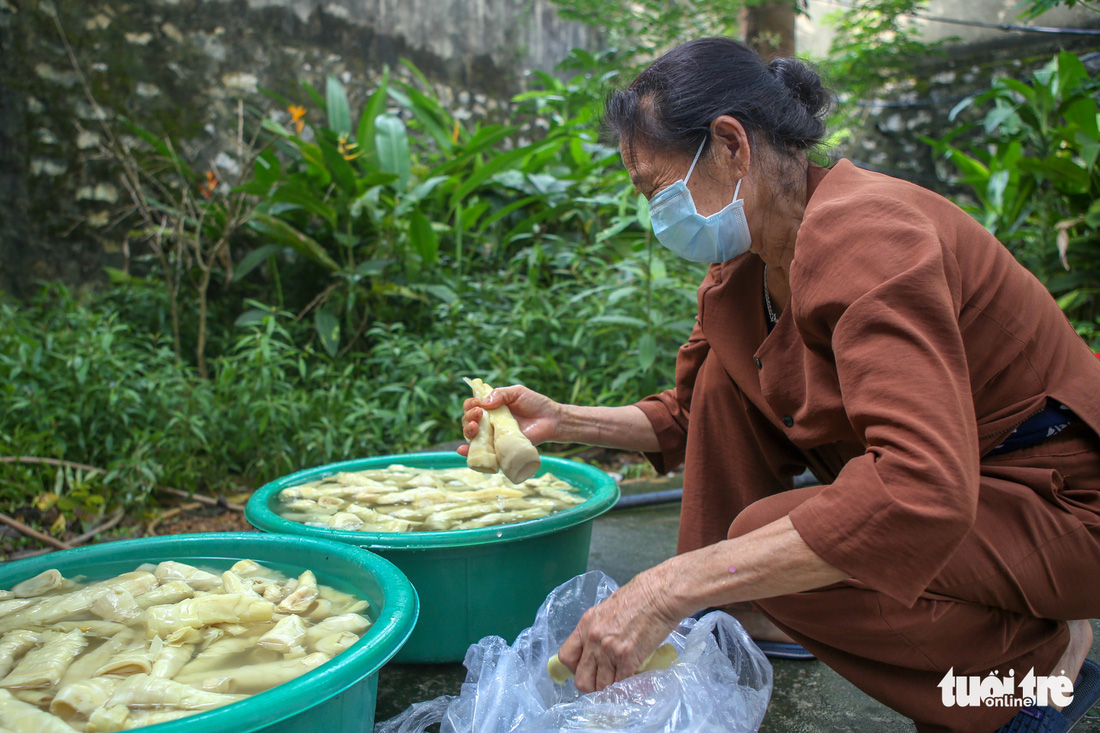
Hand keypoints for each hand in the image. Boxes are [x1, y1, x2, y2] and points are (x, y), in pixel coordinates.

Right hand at [458, 385, 561, 455]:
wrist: (551, 420)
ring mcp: (494, 436)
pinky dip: (470, 453)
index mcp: (491, 408)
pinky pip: (484, 453)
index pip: (472, 407)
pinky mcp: (501, 449)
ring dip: (467, 432)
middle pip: (468, 422)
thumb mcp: (517, 392)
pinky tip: (463, 450)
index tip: (476, 404)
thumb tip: (483, 402)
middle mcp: (490, 423)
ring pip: (472, 437)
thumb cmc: (535, 404)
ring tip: (474, 427)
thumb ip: (500, 394)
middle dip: (467, 418)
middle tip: (478, 414)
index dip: (470, 405)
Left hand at [555, 568, 683, 692]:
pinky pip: (620, 684)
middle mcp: (593, 640)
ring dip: (611, 688)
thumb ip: (599, 629)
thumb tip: (598, 646)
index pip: (566, 657)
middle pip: (581, 679)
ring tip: (621, 681)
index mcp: (586, 625)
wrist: (659, 595)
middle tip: (604, 680)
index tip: (586, 669)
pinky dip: (626, 686)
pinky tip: (633, 680)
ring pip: (601, 686)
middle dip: (592, 685)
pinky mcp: (627, 659)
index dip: (575, 668)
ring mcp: (609, 651)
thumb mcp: (607, 609)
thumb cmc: (639, 597)